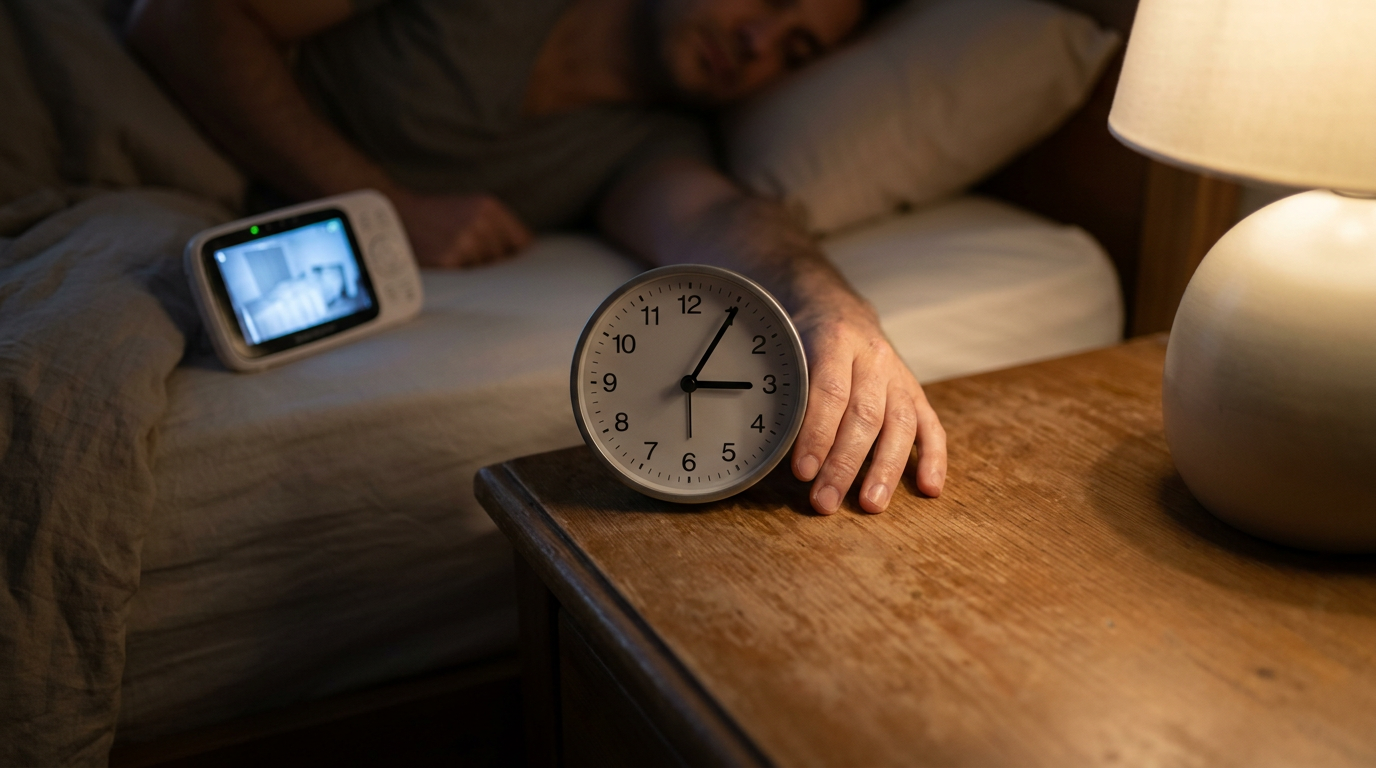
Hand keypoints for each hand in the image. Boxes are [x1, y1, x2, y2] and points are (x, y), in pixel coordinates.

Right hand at [391, 190, 532, 267]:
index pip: (522, 241)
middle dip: (493, 261)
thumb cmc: (439, 215)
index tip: (508, 259)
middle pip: (505, 258)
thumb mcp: (472, 208)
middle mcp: (481, 223)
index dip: (515, 253)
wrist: (399, 214)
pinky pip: (468, 277)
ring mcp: (466, 242)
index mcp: (489, 207)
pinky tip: (448, 261)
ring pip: (488, 270)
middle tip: (470, 253)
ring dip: (476, 269)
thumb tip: (526, 251)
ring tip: (456, 254)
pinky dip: (460, 274)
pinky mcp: (450, 260)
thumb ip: (499, 226)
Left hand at [791, 303, 945, 514]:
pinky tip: (929, 488)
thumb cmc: (803, 337)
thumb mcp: (788, 349)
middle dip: (845, 464)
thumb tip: (770, 448)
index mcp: (835, 339)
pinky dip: (933, 458)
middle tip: (826, 501)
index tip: (802, 471)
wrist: (837, 308)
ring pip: (900, 424)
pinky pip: (931, 426)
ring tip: (871, 505)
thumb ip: (787, 390)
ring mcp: (898, 375)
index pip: (829, 391)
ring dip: (885, 469)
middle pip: (865, 415)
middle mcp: (873, 357)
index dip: (817, 434)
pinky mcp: (914, 392)